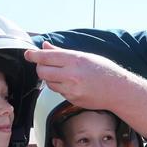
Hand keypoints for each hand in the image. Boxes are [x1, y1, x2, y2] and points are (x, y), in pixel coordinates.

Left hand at [25, 42, 146, 139]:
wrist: (118, 90)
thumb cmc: (103, 70)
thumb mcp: (84, 56)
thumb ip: (61, 53)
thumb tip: (45, 47)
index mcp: (74, 60)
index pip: (46, 57)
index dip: (34, 55)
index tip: (28, 54)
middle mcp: (71, 75)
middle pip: (42, 71)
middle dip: (40, 67)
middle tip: (44, 64)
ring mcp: (70, 89)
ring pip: (48, 83)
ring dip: (50, 78)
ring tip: (63, 74)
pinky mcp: (71, 99)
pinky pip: (58, 91)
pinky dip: (60, 87)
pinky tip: (71, 83)